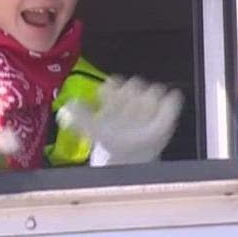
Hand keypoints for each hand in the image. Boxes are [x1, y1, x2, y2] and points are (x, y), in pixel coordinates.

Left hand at [57, 76, 183, 166]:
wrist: (129, 152)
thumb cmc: (110, 136)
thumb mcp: (92, 129)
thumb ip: (79, 118)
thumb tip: (66, 109)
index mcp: (113, 94)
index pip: (112, 85)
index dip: (111, 91)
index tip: (108, 100)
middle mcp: (132, 95)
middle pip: (135, 84)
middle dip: (131, 96)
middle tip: (127, 113)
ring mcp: (150, 103)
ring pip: (154, 90)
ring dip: (149, 102)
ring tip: (143, 118)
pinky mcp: (166, 113)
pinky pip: (172, 102)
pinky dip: (170, 104)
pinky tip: (165, 109)